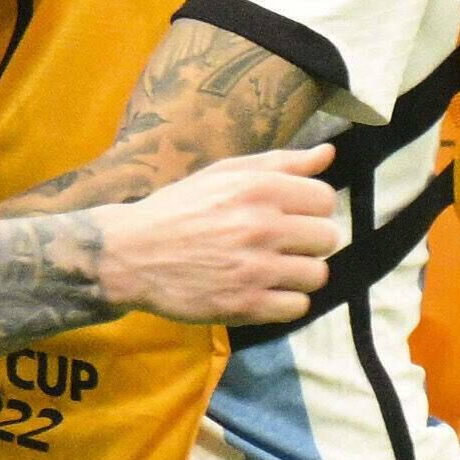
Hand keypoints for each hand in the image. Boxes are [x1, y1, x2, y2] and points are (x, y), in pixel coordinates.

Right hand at [96, 145, 342, 326]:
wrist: (131, 253)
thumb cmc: (179, 209)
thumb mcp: (223, 173)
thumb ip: (279, 162)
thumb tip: (327, 153)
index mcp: (258, 189)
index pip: (325, 199)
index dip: (312, 208)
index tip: (292, 216)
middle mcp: (261, 226)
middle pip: (328, 237)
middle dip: (309, 242)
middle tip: (283, 245)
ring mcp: (255, 268)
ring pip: (317, 274)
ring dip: (300, 274)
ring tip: (275, 270)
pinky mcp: (245, 305)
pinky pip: (298, 307)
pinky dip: (287, 302)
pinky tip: (266, 292)